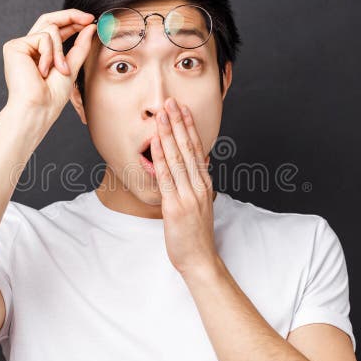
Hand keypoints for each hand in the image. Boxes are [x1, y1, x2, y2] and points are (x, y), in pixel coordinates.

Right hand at [2, 9, 96, 127]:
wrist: (39, 107)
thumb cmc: (52, 96)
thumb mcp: (71, 67)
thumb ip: (80, 46)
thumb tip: (89, 27)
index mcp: (40, 53)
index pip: (55, 29)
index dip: (72, 21)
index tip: (90, 20)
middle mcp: (28, 47)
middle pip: (49, 20)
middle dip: (71, 16)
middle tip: (89, 19)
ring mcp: (21, 46)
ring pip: (50, 29)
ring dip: (60, 50)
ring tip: (59, 70)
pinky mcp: (14, 46)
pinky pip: (43, 37)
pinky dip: (50, 53)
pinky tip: (43, 70)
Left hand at [150, 96, 219, 275]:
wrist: (200, 259)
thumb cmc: (196, 234)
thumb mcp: (201, 203)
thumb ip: (199, 182)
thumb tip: (198, 160)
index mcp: (205, 183)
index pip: (197, 148)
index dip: (189, 126)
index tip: (183, 109)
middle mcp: (199, 185)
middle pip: (188, 147)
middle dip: (178, 122)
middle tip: (171, 101)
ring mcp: (188, 195)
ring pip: (177, 157)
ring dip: (169, 132)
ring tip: (162, 113)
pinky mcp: (175, 205)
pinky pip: (167, 176)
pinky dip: (161, 156)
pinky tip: (156, 140)